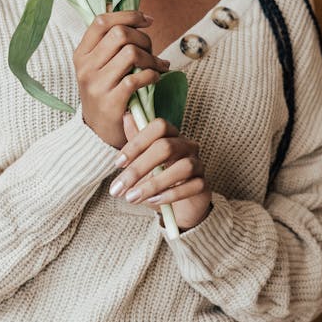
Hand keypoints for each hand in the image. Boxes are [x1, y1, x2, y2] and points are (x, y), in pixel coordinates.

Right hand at [73, 11, 170, 147]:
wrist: (98, 135)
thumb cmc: (106, 93)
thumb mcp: (99, 67)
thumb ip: (111, 45)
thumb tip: (138, 17)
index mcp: (81, 54)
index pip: (102, 21)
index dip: (128, 15)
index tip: (147, 20)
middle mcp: (85, 67)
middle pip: (120, 34)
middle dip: (143, 38)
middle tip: (151, 51)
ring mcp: (96, 85)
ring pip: (131, 53)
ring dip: (151, 58)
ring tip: (157, 66)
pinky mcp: (111, 102)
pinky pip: (138, 78)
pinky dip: (152, 74)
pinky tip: (155, 78)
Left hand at [109, 112, 212, 230]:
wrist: (179, 206)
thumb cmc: (158, 178)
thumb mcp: (143, 161)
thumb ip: (136, 141)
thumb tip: (126, 115)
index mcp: (171, 135)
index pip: (158, 126)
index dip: (137, 142)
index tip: (118, 163)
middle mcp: (187, 145)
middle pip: (166, 147)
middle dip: (138, 168)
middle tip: (118, 188)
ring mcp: (198, 164)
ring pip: (182, 167)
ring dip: (153, 184)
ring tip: (132, 197)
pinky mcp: (203, 185)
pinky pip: (192, 186)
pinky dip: (171, 194)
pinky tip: (153, 201)